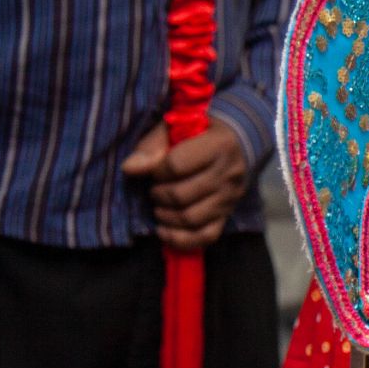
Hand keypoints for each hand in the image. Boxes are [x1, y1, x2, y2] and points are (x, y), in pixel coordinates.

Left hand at [123, 120, 251, 249]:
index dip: (156, 171)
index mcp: (219, 145)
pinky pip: (205, 237)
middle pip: (181, 196)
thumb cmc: (200, 132)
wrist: (238, 142)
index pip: (177, 166)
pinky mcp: (228, 215)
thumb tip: (129, 169)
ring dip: (166, 216)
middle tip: (155, 189)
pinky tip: (164, 231)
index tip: (155, 169)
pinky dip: (180, 239)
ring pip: (191, 219)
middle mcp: (229, 174)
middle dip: (159, 195)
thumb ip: (152, 146)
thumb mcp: (176, 128)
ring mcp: (230, 198)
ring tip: (159, 207)